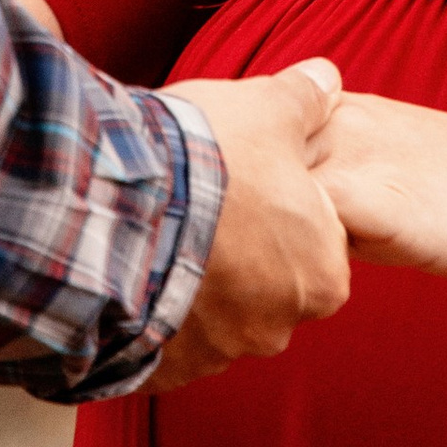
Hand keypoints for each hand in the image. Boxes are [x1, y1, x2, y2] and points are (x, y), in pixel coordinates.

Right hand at [147, 57, 350, 389]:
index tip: (248, 184)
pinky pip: (163, 343)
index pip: (317, 246)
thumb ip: (305, 100)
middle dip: (240, 255)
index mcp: (322, 274)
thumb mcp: (268, 110)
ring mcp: (218, 353)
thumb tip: (327, 77)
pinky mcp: (163, 369)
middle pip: (266, 286)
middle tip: (202, 208)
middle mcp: (279, 326)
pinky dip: (151, 314)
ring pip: (213, 317)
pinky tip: (132, 271)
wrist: (119, 206)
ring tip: (159, 232)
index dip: (283, 210)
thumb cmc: (209, 159)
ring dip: (193, 285)